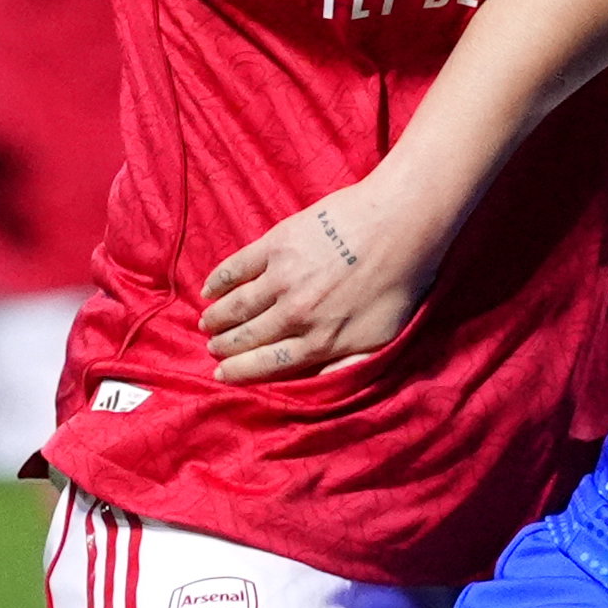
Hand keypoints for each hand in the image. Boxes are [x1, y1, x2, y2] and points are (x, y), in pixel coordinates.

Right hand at [203, 187, 436, 382]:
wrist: (400, 223)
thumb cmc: (400, 281)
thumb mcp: (383, 338)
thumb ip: (348, 364)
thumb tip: (321, 383)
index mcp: (320, 340)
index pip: (268, 364)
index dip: (240, 371)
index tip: (220, 374)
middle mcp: (295, 314)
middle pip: (248, 336)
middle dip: (225, 346)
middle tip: (211, 348)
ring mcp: (282, 277)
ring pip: (238, 305)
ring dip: (218, 317)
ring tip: (207, 323)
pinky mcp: (277, 244)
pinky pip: (237, 268)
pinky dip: (219, 280)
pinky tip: (208, 289)